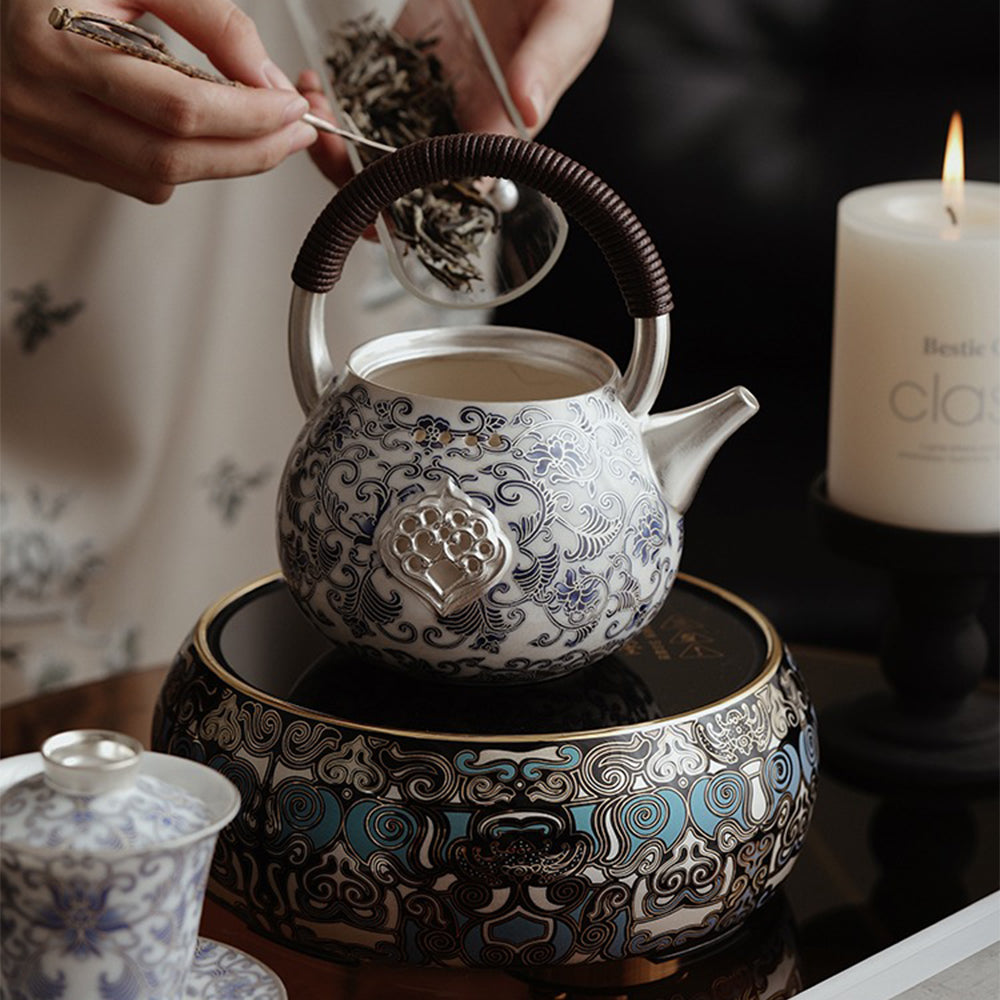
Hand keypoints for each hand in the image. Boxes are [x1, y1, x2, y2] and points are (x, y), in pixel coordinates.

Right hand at [1, 0, 316, 202]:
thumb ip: (204, 15)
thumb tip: (263, 75)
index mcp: (53, 44)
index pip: (179, 106)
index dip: (247, 113)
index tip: (289, 105)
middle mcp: (42, 103)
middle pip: (172, 157)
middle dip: (249, 151)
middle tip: (293, 132)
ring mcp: (42, 138)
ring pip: (156, 179)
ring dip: (223, 165)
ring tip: (262, 137)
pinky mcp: (48, 157)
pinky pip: (133, 180)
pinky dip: (183, 166)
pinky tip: (204, 139)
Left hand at [300, 0, 611, 186]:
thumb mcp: (569, 16)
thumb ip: (549, 59)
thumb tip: (527, 111)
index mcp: (503, 128)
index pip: (457, 184)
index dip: (415, 203)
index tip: (379, 199)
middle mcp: (463, 121)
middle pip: (405, 175)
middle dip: (358, 176)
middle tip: (325, 147)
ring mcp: (431, 94)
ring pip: (376, 141)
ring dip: (338, 138)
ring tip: (313, 108)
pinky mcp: (408, 61)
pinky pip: (367, 93)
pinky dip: (336, 97)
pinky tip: (316, 83)